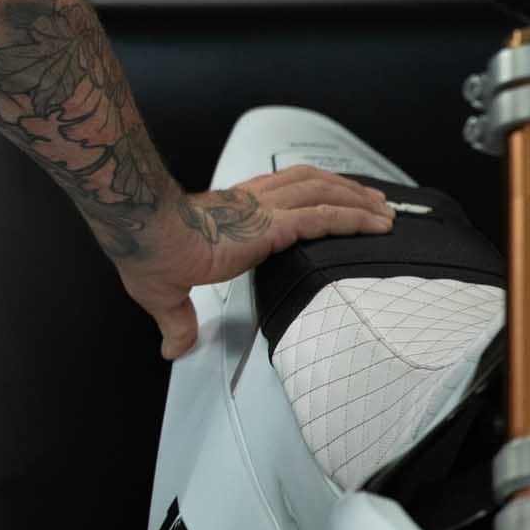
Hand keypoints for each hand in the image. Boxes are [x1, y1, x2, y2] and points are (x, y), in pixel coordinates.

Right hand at [117, 164, 395, 360]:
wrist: (145, 233)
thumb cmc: (150, 251)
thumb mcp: (163, 289)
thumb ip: (177, 320)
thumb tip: (172, 348)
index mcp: (228, 211)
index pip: (278, 192)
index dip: (308, 192)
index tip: (328, 200)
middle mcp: (250, 202)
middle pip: (307, 182)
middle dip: (343, 187)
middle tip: (372, 198)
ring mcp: (262, 211)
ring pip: (321, 192)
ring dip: (356, 198)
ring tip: (384, 209)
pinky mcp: (271, 225)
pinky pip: (322, 217)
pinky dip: (353, 218)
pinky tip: (375, 224)